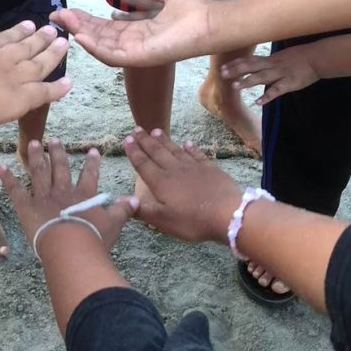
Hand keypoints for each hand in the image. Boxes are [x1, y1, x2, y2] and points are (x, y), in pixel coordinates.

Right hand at [0, 21, 70, 127]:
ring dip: (52, 54)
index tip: (28, 25)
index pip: (4, 39)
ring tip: (63, 44)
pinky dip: (58, 88)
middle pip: (26, 47)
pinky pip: (44, 92)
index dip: (18, 32)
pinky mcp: (21, 97)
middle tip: (52, 30)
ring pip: (39, 64)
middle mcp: (2, 59)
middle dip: (40, 38)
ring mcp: (14, 77)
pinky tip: (69, 83)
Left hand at [0, 138, 137, 252]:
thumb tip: (135, 200)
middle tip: (55, 139)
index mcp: (83, 196)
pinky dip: (8, 178)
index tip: (92, 151)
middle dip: (58, 152)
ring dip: (37, 157)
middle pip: (61, 168)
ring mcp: (44, 197)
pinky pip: (16, 190)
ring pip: (40, 172)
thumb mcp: (113, 224)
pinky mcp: (27, 206)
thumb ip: (122, 210)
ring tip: (35, 143)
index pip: (89, 175)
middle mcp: (63, 191)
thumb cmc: (93, 238)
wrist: (70, 247)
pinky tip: (2, 166)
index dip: (91, 163)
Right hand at [52, 0, 213, 66]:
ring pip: (101, 46)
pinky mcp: (141, 57)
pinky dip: (95, 46)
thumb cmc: (197, 11)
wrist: (213, 22)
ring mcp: (137, 53)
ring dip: (81, 34)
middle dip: (77, 26)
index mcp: (140, 32)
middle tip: (56, 15)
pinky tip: (80, 35)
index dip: (87, 19)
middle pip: (99, 37)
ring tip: (63, 21)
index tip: (68, 10)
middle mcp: (135, 44)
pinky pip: (112, 55)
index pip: (106, 28)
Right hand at [123, 128, 242, 243]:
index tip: (126, 140)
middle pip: (157, 152)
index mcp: (161, 183)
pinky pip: (197, 154)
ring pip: (175, 150)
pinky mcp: (210, 169)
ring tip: (155, 131)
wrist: (228, 213)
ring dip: (164, 141)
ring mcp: (194, 167)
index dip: (134, 152)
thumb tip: (122, 201)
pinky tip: (187, 143)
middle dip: (145, 141)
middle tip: (137, 129)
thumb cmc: (193, 220)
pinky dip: (190, 148)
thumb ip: (143, 210)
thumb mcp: (164, 221)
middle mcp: (175, 170)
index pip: (143, 164)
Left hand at [220, 48, 319, 105]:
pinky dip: (267, 96)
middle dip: (236, 70)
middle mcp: (273, 65)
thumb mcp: (281, 57)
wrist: (317, 58)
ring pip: (261, 77)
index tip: (223, 66)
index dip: (236, 64)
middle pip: (251, 67)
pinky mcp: (289, 83)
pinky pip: (276, 90)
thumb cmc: (300, 57)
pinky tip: (258, 102)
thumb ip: (269, 62)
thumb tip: (257, 65)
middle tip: (222, 74)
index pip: (250, 60)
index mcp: (270, 60)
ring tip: (235, 86)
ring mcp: (280, 74)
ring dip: (248, 81)